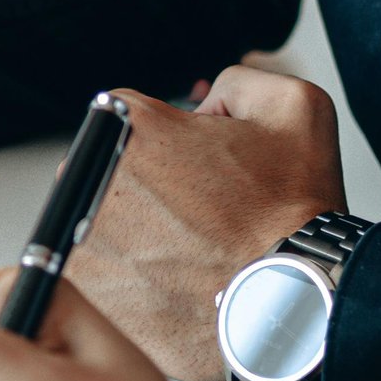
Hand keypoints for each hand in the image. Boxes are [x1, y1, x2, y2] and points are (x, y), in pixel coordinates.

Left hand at [63, 68, 346, 380]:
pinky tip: (174, 280)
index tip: (199, 167)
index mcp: (134, 125)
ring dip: (138, 228)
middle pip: (111, 166)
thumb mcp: (295, 105)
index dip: (172, 140)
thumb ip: (236, 81)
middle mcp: (98, 175)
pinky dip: (130, 273)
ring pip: (102, 216)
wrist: (292, 300)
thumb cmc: (292, 212)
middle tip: (201, 212)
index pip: (130, 115)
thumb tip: (203, 100)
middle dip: (151, 184)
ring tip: (191, 249)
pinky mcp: (86, 285)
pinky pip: (99, 267)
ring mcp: (85, 232)